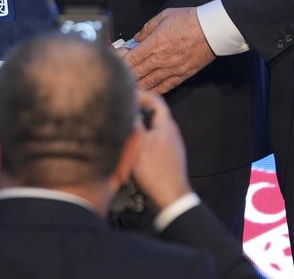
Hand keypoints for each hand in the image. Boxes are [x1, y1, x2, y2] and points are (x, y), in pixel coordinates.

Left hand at [125, 8, 214, 93]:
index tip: (116, 61)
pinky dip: (154, 90)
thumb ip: (146, 29)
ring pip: (149, 83)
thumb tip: (136, 38)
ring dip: (137, 85)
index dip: (121, 62)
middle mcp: (161, 60)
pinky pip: (165, 87)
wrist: (213, 30)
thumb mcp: (163, 16)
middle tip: (119, 75)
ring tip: (129, 85)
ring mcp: (172, 69)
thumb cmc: (189, 20)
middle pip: (137, 73)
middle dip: (126, 75)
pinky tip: (147, 91)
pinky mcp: (182, 75)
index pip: (131, 59)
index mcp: (155, 44)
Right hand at [129, 90, 192, 209]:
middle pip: (154, 114)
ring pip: (153, 129)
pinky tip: (131, 149)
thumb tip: (127, 107)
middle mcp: (171, 133)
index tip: (126, 96)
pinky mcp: (168, 158)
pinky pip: (154, 142)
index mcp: (167, 125)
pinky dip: (142, 140)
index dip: (141, 95)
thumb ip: (135, 123)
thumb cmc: (155, 170)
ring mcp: (171, 146)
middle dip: (138, 111)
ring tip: (124, 130)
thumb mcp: (140, 144)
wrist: (171, 198)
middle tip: (122, 112)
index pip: (156, 100)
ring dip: (139, 127)